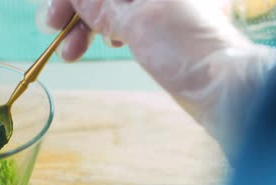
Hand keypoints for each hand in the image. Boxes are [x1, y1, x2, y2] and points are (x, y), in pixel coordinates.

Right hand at [38, 0, 275, 157]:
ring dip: (88, 25)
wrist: (221, 86)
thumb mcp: (136, 21)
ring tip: (72, 52)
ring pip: (113, 6)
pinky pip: (125, 20)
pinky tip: (106, 44)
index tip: (55, 12)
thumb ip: (101, 4)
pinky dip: (109, 31)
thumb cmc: (186, 48)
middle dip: (78, 8)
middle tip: (53, 28)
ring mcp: (159, 6)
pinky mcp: (160, 26)